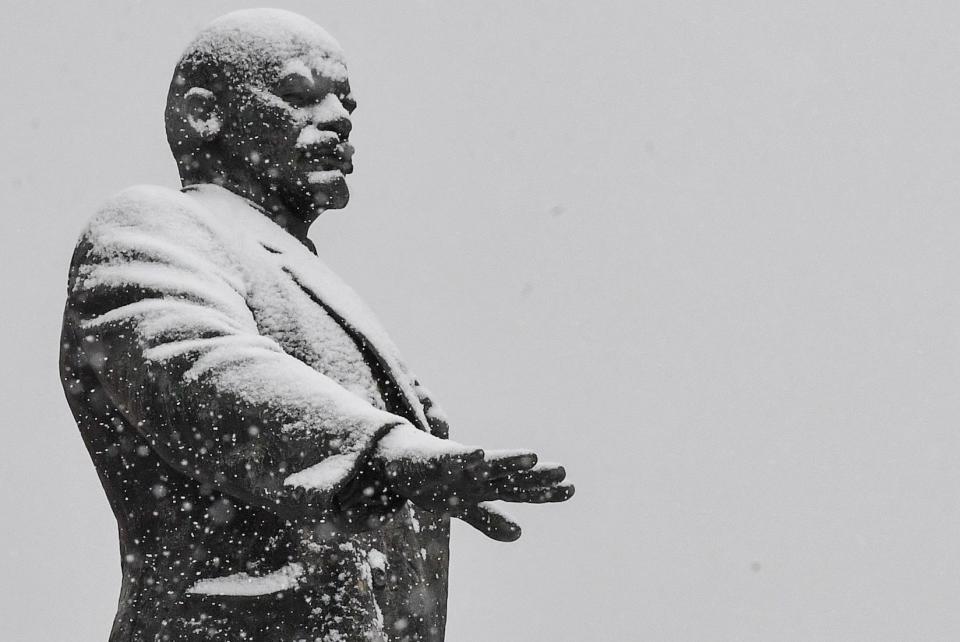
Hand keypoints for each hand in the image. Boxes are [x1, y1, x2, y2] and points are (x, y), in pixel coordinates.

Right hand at [373, 425, 573, 541]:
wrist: (396, 458)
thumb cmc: (434, 482)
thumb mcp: (462, 506)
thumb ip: (489, 519)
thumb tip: (519, 534)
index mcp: (484, 486)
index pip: (520, 491)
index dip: (544, 492)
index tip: (572, 489)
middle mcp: (475, 474)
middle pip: (510, 476)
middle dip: (534, 475)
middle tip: (563, 471)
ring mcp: (456, 465)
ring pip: (485, 464)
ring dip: (507, 460)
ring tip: (531, 456)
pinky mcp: (431, 459)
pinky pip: (447, 459)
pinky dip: (461, 457)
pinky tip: (475, 455)